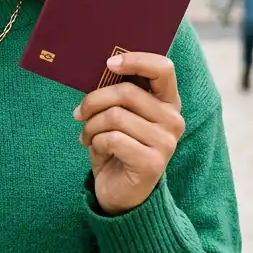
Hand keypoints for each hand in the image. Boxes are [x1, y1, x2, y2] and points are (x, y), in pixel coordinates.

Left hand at [74, 52, 184, 214]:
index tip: (109, 64)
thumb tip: (103, 67)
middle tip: (79, 113)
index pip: (163, 68)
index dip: (135, 60)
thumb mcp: (118, 115)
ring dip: (91, 126)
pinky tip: (97, 150)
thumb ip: (118, 93)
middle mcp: (173, 120)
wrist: (119, 192)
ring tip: (87, 135)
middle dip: (94, 101)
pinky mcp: (153, 163)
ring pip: (115, 116)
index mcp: (167, 102)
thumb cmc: (116, 146)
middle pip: (126, 92)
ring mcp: (166, 142)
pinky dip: (96, 142)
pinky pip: (113, 139)